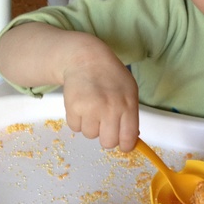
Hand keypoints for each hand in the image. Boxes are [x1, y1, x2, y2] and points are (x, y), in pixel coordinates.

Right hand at [0, 23, 139, 150]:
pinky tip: (82, 105)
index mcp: (128, 105)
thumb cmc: (110, 75)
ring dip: (90, 126)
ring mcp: (90, 109)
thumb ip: (131, 115)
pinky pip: (75, 127)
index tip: (122, 144)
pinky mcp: (73, 108)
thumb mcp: (129, 91)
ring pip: (90, 135)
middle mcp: (110, 109)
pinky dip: (77, 120)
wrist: (85, 58)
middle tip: (104, 123)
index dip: (125, 145)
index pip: (128, 139)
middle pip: (108, 142)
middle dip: (106, 136)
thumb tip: (129, 139)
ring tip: (92, 108)